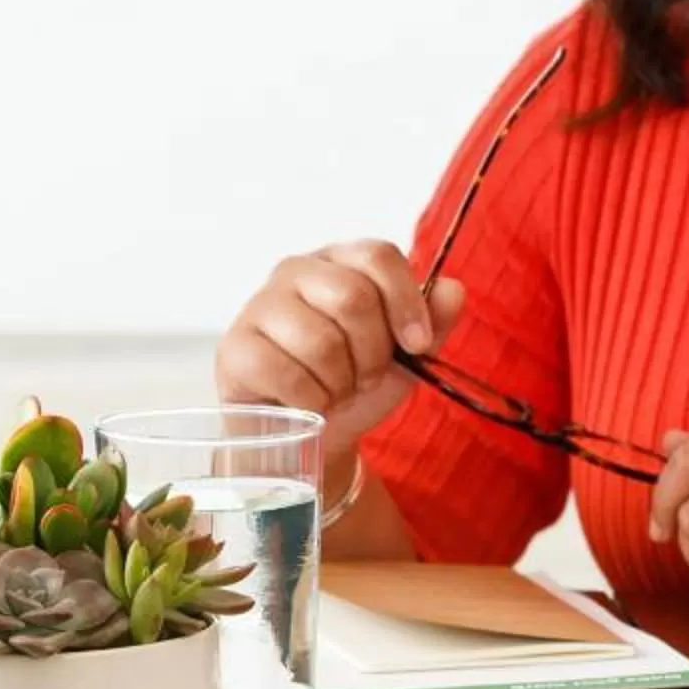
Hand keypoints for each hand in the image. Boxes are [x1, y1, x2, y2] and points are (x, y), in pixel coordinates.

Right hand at [215, 240, 467, 449]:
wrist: (305, 433)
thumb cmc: (351, 384)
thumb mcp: (403, 358)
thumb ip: (432, 325)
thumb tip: (454, 289)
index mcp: (340, 262)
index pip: (378, 256)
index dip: (405, 300)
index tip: (416, 344)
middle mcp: (296, 271)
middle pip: (352, 297)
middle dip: (371, 353)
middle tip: (365, 377)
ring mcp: (259, 306)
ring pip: (321, 341)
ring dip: (339, 383)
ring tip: (333, 390)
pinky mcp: (235, 346)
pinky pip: (287, 373)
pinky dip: (310, 400)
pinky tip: (306, 402)